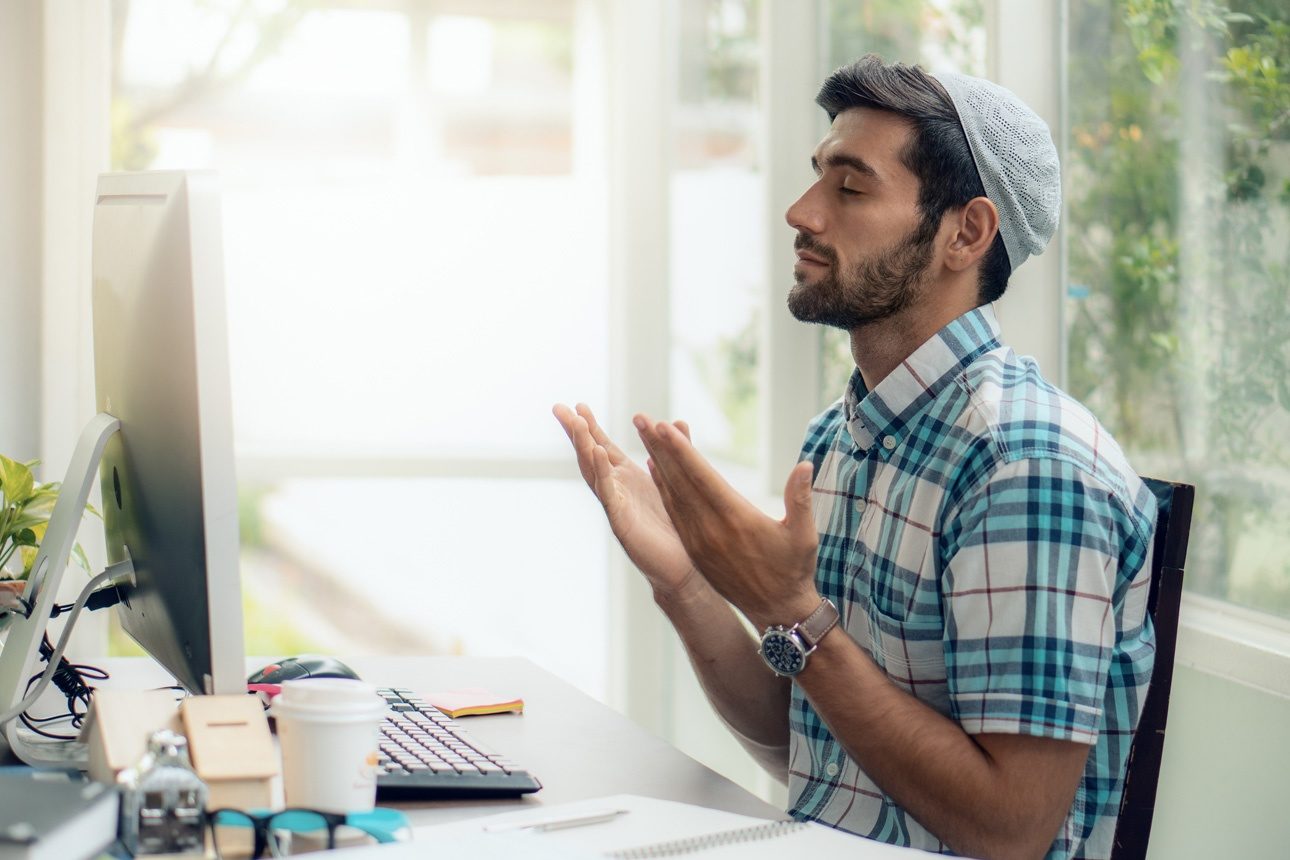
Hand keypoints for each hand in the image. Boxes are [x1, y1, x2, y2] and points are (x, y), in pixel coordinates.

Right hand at [553, 403, 700, 597]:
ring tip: (577, 424)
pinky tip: (596, 453)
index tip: (578, 405)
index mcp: (626, 480)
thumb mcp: (676, 481)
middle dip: (576, 433)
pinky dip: (601, 472)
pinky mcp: (622, 522)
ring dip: (585, 447)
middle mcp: (616, 490)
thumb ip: (675, 451)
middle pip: (589, 456)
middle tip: (560, 408)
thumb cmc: (676, 528)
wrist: (682, 568)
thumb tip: (677, 422)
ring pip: (594, 472)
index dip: (590, 427)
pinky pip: (609, 493)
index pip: (602, 448)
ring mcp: (616, 506)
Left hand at [634, 415, 820, 628]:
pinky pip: (673, 512)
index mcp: (735, 519)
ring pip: (672, 494)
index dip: (682, 450)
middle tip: (642, 418)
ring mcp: (698, 540)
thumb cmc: (795, 568)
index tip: (664, 427)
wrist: (777, 610)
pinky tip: (654, 469)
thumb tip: (804, 465)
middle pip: (679, 480)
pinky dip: (662, 488)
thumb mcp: (804, 535)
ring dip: (658, 463)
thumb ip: (800, 499)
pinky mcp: (694, 549)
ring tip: (644, 436)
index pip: (702, 477)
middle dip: (660, 447)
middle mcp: (710, 528)